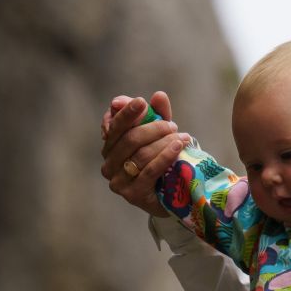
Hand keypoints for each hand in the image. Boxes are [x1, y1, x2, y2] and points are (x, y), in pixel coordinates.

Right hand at [100, 91, 190, 216]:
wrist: (175, 194)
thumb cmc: (163, 160)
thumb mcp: (160, 134)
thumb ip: (158, 114)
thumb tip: (158, 96)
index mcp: (110, 146)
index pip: (114, 126)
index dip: (126, 113)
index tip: (141, 102)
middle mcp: (108, 164)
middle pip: (128, 139)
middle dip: (152, 128)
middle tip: (172, 125)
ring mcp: (118, 181)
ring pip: (140, 155)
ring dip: (163, 142)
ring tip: (182, 137)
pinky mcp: (133, 195)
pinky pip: (149, 171)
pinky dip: (165, 156)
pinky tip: (178, 147)